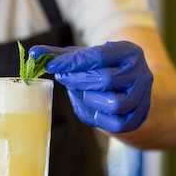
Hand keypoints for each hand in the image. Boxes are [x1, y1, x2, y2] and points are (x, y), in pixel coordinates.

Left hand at [29, 41, 152, 133]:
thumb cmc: (101, 69)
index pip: (99, 55)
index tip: (52, 65)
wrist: (129, 90)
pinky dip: (98, 116)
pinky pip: (115, 123)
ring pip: (114, 103)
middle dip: (79, 80)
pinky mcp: (137, 118)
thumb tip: (33, 54)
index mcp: (129, 51)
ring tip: (81, 92)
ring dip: (90, 99)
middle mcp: (141, 73)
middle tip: (63, 77)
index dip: (73, 62)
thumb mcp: (85, 57)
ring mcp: (142, 97)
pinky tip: (91, 105)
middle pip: (106, 80)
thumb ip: (60, 55)